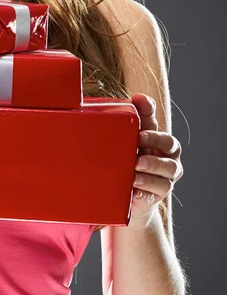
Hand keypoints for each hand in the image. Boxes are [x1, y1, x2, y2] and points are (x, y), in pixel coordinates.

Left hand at [129, 93, 183, 225]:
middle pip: (171, 144)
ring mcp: (165, 176)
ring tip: (134, 170)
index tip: (139, 115)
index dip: (151, 115)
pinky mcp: (158, 195)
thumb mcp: (124, 142)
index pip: (158, 123)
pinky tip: (133, 190)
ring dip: (150, 169)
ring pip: (168, 170)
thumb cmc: (127, 162)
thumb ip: (127, 121)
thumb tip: (132, 98)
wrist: (128, 196)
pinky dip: (144, 190)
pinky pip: (156, 192)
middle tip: (138, 141)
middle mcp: (167, 156)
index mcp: (157, 139)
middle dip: (155, 141)